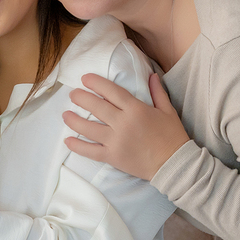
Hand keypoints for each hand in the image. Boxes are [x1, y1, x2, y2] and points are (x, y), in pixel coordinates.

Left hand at [63, 73, 189, 180]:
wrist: (174, 164)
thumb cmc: (173, 136)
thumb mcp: (168, 110)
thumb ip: (157, 92)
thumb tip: (152, 75)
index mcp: (136, 109)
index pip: (112, 91)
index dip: (96, 83)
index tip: (85, 79)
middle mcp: (123, 123)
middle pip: (96, 107)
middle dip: (81, 98)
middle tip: (73, 94)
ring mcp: (116, 141)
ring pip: (89, 128)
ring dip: (74, 120)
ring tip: (65, 114)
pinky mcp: (112, 156)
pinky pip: (90, 151)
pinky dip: (77, 146)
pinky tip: (67, 140)